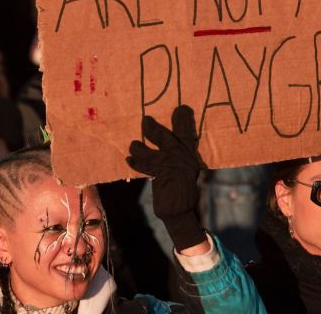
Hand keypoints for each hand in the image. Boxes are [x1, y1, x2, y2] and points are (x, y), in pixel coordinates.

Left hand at [127, 105, 205, 250]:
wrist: (180, 211)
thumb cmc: (183, 192)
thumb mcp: (187, 171)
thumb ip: (180, 158)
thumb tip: (168, 144)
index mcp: (191, 156)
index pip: (188, 134)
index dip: (184, 120)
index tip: (181, 108)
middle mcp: (183, 158)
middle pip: (167, 138)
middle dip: (155, 129)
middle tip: (145, 120)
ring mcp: (172, 166)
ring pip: (152, 152)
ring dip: (140, 148)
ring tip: (133, 145)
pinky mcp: (162, 175)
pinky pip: (145, 166)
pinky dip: (136, 162)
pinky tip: (129, 159)